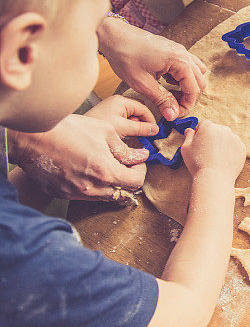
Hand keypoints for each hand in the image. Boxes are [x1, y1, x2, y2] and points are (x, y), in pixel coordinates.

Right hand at [9, 98, 157, 200]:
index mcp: (106, 172)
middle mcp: (92, 188)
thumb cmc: (68, 130)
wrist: (32, 138)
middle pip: (122, 192)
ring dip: (111, 184)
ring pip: (105, 196)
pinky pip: (86, 195)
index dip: (140, 171)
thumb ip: (125, 149)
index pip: (136, 182)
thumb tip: (141, 156)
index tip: (137, 162)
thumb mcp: (104, 132)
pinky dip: (93, 186)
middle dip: (128, 179)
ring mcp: (76, 193)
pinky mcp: (63, 194)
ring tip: (105, 166)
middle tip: (124, 165)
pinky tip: (87, 170)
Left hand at [98, 17, 206, 120]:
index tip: (175, 114)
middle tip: (172, 105)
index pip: (194, 89)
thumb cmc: (125, 56)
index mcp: (179, 61)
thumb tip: (173, 115)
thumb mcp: (143, 84)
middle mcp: (183, 54)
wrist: (114, 37)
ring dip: (187, 86)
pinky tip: (168, 81)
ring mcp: (179, 50)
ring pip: (196, 73)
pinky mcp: (173, 50)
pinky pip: (188, 65)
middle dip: (188, 96)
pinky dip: (183, 76)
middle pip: (199, 82)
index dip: (186, 106)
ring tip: (171, 93)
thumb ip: (162, 100)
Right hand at [180, 120, 245, 181]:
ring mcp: (235, 138)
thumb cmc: (197, 163)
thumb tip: (190, 130)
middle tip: (207, 152)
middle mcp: (223, 129)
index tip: (198, 143)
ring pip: (226, 138)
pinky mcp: (242, 148)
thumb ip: (188, 136)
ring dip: (222, 144)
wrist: (215, 178)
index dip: (199, 133)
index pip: (203, 124)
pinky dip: (230, 152)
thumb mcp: (185, 148)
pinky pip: (234, 147)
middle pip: (216, 130)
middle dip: (211, 138)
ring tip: (216, 158)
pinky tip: (224, 161)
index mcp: (208, 127)